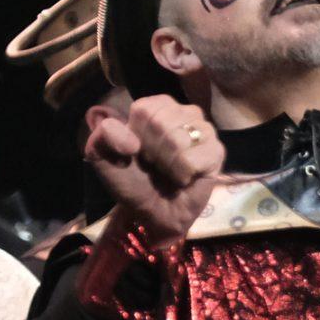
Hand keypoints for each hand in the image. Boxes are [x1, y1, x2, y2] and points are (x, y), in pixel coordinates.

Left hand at [83, 94, 223, 241]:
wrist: (153, 212)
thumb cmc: (132, 181)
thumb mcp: (102, 157)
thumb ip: (103, 136)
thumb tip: (132, 142)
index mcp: (157, 107)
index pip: (144, 109)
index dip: (136, 134)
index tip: (136, 150)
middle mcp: (185, 113)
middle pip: (161, 123)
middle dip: (151, 151)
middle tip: (155, 163)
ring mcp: (204, 131)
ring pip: (178, 140)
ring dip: (166, 163)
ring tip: (169, 170)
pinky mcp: (217, 153)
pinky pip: (192, 159)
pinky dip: (182, 174)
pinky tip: (183, 178)